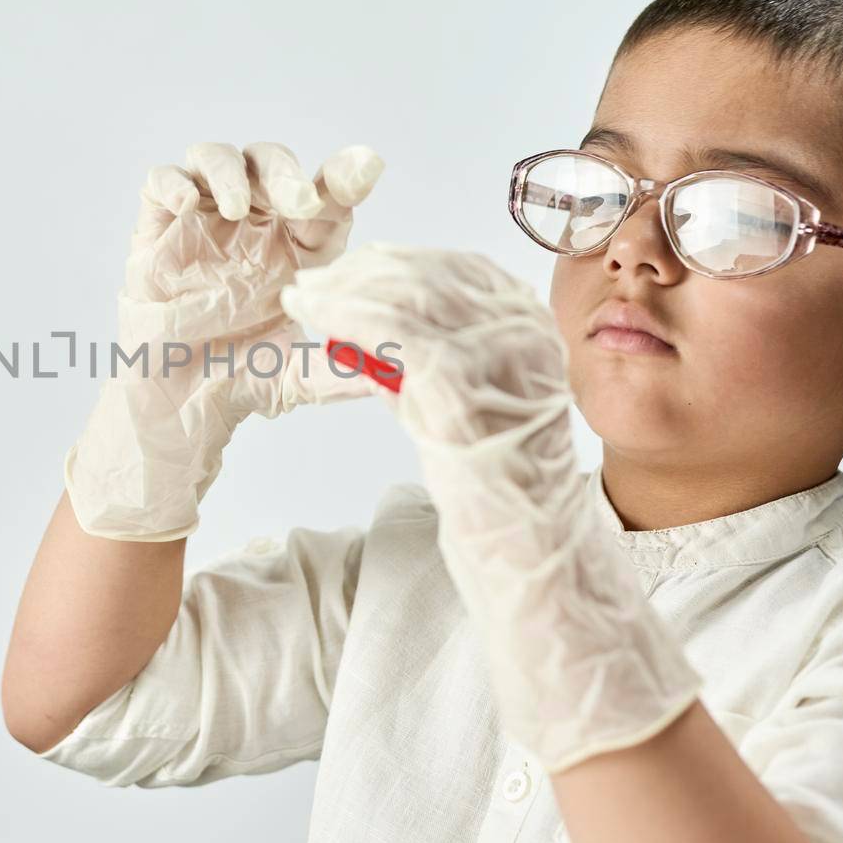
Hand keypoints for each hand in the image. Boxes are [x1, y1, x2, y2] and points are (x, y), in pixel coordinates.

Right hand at [64, 141, 385, 541]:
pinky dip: (174, 184)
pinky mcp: (157, 232)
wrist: (175, 406)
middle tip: (299, 201)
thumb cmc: (238, 380)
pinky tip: (188, 207)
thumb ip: (337, 371)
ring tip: (240, 209)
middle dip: (287, 174)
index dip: (345, 176)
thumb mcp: (295, 377)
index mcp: (296, 246)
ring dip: (232, 172)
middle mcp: (253, 224)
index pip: (325, 196)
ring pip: (216, 159)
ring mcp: (202, 223)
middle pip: (272, 165)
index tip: (366, 169)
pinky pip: (160, 183)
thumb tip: (391, 372)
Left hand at [280, 242, 701, 772]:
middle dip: (360, 275)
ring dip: (345, 293)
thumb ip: (438, 376)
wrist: (541, 575)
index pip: (455, 273)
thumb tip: (382, 346)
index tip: (342, 274)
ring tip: (301, 298)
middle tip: (308, 283)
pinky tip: (318, 319)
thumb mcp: (469, 422)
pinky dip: (351, 320)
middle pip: (430, 277)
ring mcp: (502, 364)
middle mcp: (526, 337)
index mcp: (532, 335)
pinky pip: (400, 337)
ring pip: (410, 299)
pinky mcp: (469, 397)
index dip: (392, 267)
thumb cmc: (506, 511)